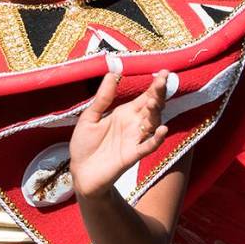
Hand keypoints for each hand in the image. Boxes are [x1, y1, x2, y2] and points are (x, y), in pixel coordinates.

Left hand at [70, 69, 168, 199]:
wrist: (80, 172)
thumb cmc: (85, 144)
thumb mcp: (90, 117)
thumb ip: (103, 98)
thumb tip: (112, 73)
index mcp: (124, 113)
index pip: (144, 97)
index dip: (154, 85)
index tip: (164, 72)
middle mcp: (133, 125)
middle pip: (152, 107)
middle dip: (158, 94)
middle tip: (163, 80)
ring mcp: (134, 140)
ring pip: (152, 124)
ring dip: (155, 113)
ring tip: (154, 102)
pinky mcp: (132, 155)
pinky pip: (147, 146)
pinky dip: (156, 139)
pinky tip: (162, 130)